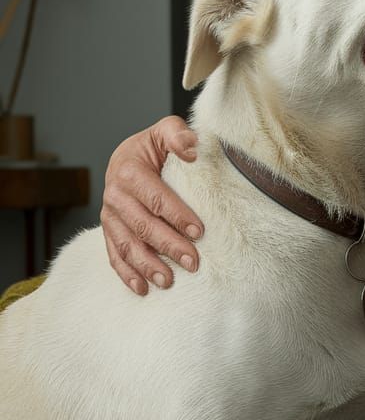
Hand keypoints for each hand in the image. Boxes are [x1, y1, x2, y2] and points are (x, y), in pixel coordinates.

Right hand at [100, 116, 203, 295]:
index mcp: (129, 170)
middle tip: (192, 262)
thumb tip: (191, 150)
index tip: (199, 232)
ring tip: (168, 281)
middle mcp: (115, 195)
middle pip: (142, 225)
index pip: (155, 197)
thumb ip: (177, 134)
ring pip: (126, 244)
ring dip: (146, 266)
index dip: (177, 215)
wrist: (130, 154)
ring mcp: (110, 215)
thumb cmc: (155, 145)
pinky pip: (114, 254)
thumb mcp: (166, 130)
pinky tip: (142, 289)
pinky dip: (126, 273)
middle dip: (168, 246)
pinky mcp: (109, 230)